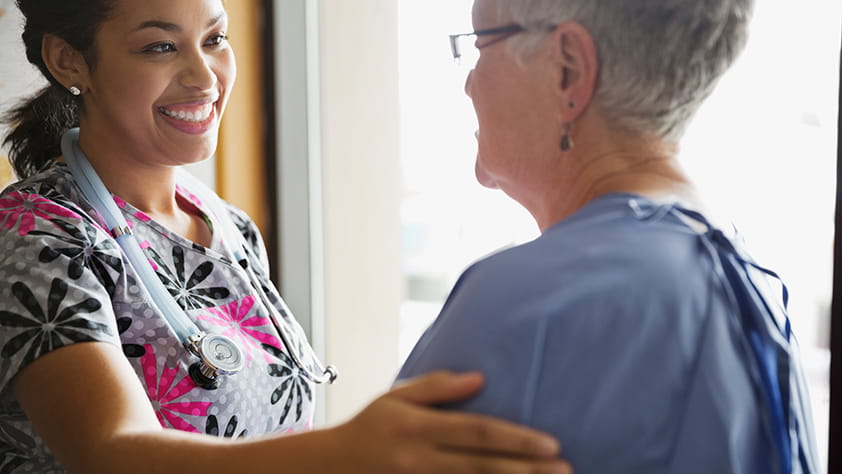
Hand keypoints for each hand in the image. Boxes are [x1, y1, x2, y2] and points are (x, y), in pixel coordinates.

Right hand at [330, 371, 572, 473]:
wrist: (329, 468)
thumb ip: (437, 387)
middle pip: (483, 467)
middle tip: (565, 468)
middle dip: (527, 470)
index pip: (477, 433)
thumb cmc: (369, 426)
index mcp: (418, 427)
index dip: (516, 439)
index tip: (551, 442)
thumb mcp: (395, 398)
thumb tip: (480, 378)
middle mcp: (420, 460)